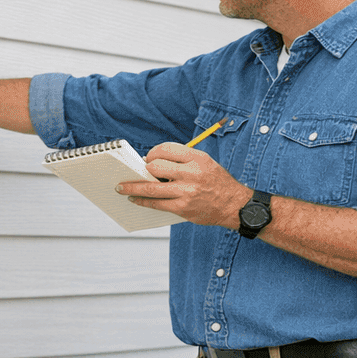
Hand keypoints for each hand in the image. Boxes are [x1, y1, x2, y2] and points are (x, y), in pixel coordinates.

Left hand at [117, 143, 253, 228]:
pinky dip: (143, 201)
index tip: (147, 158)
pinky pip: (157, 204)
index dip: (152, 153)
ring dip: (132, 187)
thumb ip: (182, 160)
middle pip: (155, 166)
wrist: (235, 205)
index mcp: (197, 158)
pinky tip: (135, 199)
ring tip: (121, 187)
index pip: (166, 149)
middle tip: (135, 172)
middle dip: (143, 169)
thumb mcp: (205, 163)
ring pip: (151, 187)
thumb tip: (152, 162)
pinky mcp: (183, 208)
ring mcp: (187, 191)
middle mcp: (191, 173)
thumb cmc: (216, 182)